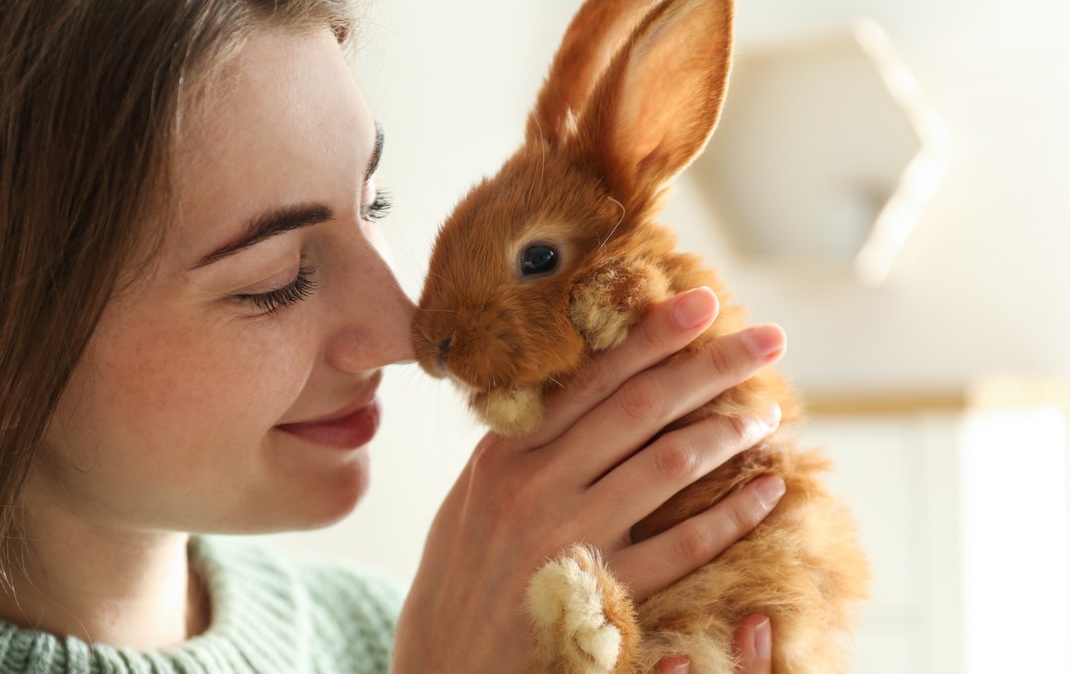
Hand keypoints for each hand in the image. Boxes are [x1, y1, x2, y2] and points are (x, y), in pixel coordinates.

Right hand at [392, 287, 787, 673]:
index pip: (590, 378)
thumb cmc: (461, 574)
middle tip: (767, 338)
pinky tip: (765, 493)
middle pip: (639, 408)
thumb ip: (522, 445)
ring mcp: (567, 537)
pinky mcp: (598, 592)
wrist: (442, 662)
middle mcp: (535, 484)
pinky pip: (680, 547)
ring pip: (665, 466)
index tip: (702, 301)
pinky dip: (730, 516)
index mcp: (505, 452)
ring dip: (725, 434)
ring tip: (767, 414)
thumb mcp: (474, 495)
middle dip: (709, 366)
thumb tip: (579, 392)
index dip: (651, 337)